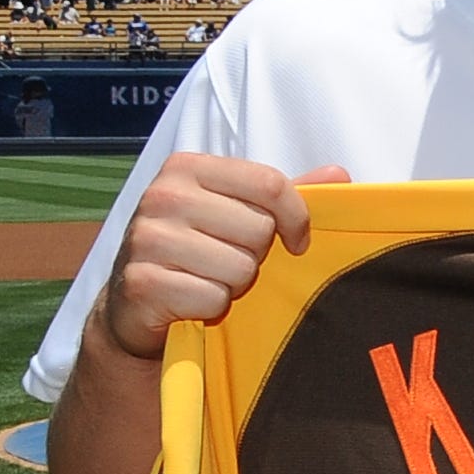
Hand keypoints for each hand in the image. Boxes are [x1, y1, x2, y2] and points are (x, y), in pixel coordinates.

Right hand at [92, 153, 344, 360]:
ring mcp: (148, 239)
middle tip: (229, 259)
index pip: (269, 183)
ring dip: (234, 283)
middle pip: (259, 229)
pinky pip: (213, 298)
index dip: (296, 217)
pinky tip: (192, 299)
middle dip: (256, 254)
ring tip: (209, 278)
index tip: (295, 240)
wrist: (135, 304)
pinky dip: (211, 306)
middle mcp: (163, 196)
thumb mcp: (237, 212)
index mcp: (188, 168)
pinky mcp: (142, 282)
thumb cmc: (196, 251)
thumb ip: (283, 195)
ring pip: (240, 267)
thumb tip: (338, 175)